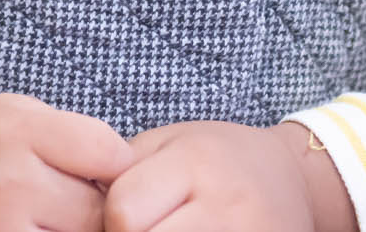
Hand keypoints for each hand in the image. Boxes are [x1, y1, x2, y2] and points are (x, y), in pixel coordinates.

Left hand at [102, 122, 353, 231]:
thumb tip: (74, 210)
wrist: (291, 180)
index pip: (124, 209)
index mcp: (198, 161)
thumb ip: (123, 170)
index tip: (119, 217)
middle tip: (135, 229)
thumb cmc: (216, 159)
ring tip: (161, 231)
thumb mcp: (170, 144)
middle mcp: (227, 205)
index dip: (109, 220)